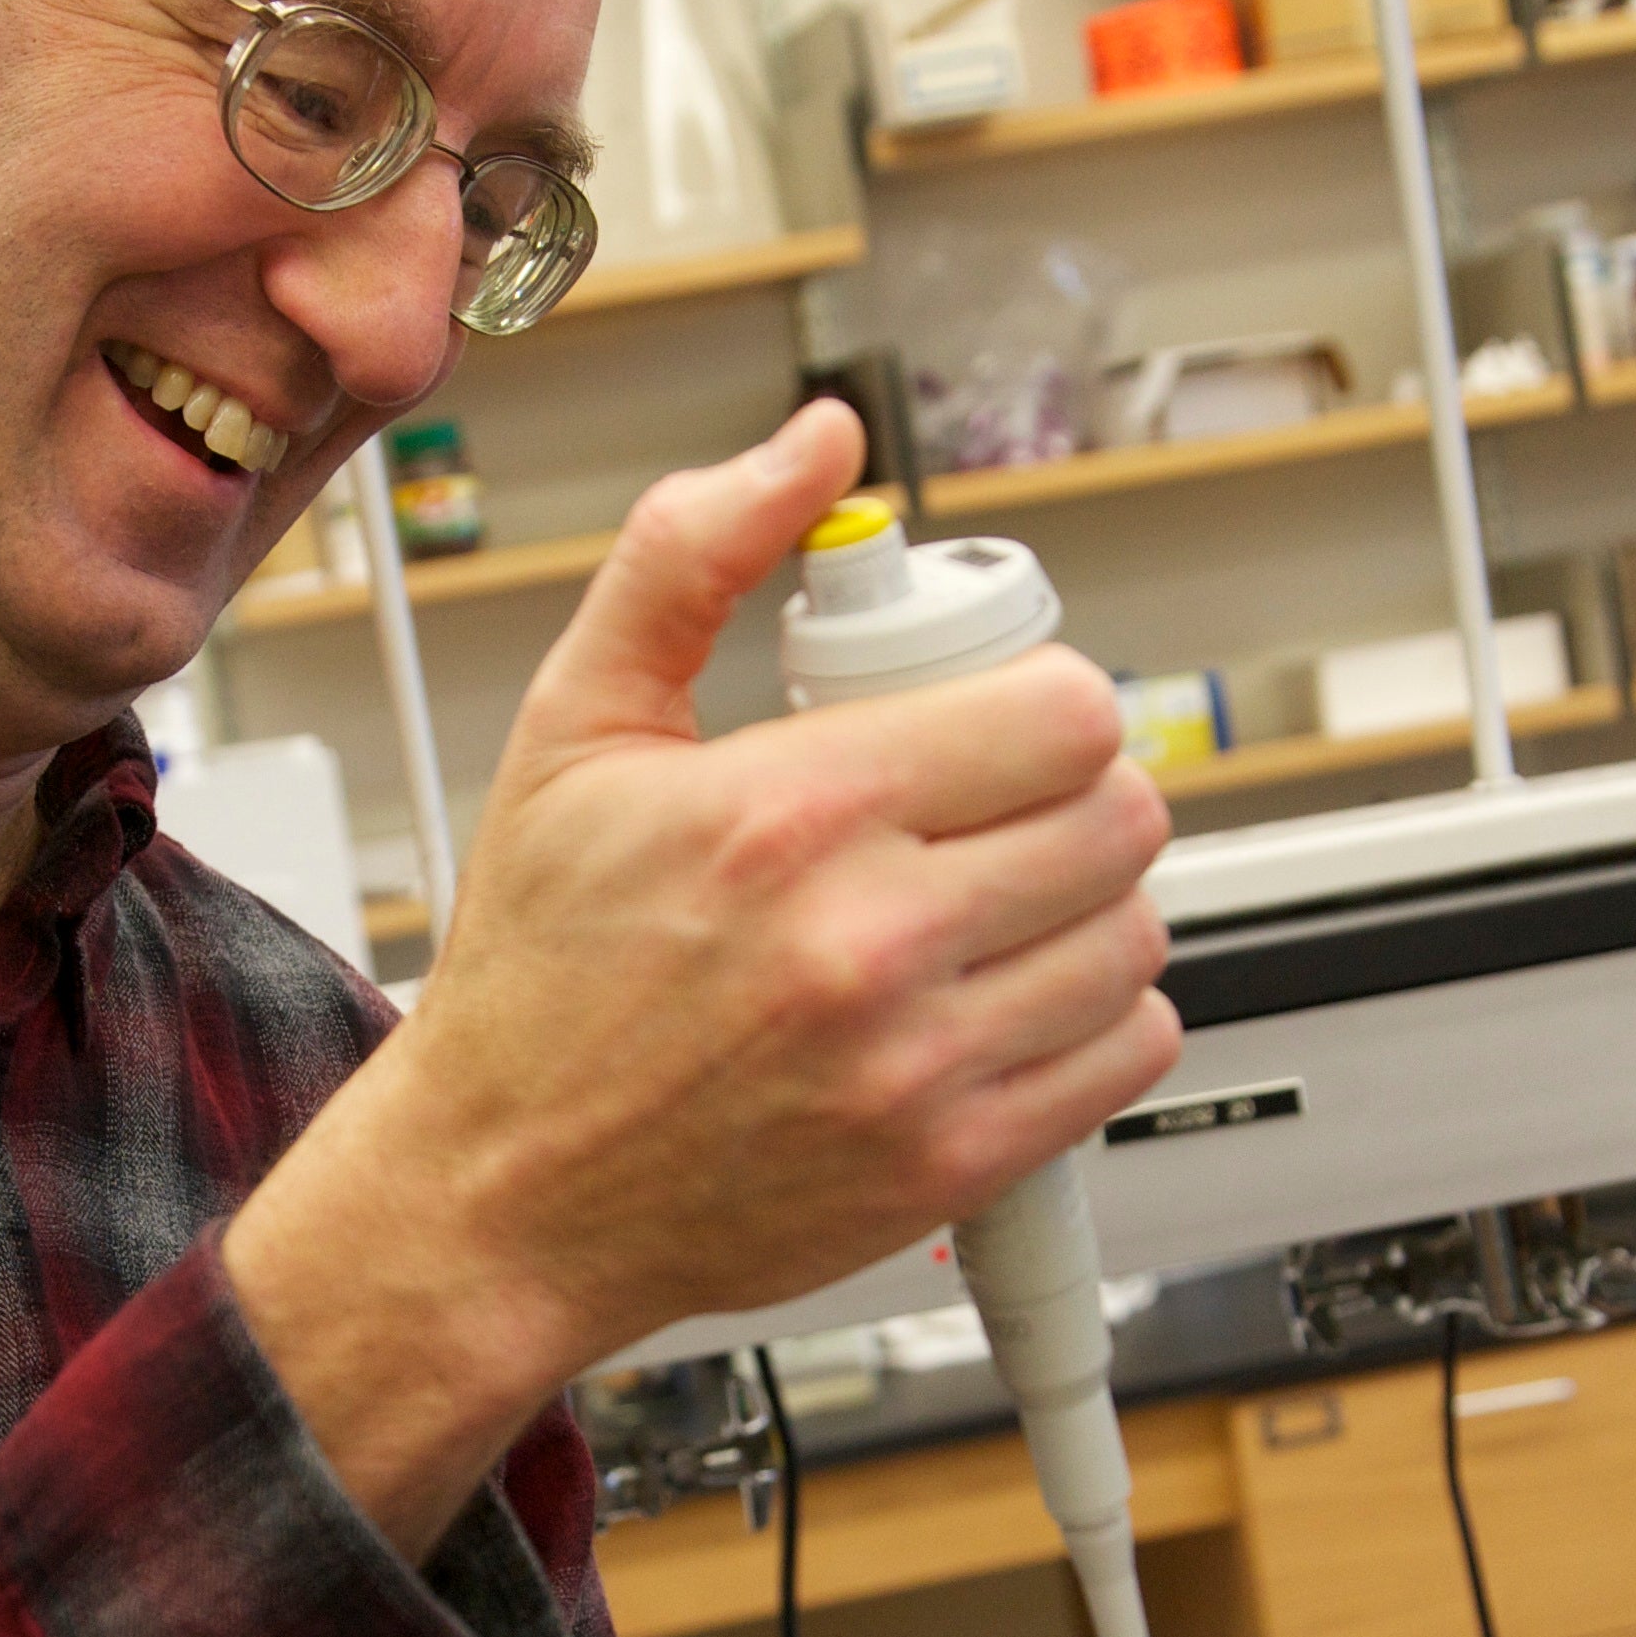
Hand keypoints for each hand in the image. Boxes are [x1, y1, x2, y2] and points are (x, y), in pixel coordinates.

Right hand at [222, 399, 1177, 1545]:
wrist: (500, 1192)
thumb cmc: (536, 974)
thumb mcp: (575, 727)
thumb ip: (691, 555)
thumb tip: (819, 445)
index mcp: (792, 811)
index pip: (1062, 708)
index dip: (1041, 699)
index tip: (993, 723)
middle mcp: (867, 940)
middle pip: (1119, 815)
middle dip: (1070, 795)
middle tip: (996, 812)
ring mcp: (919, 1065)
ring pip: (1135, 934)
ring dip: (1087, 908)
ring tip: (994, 909)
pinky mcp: (951, 1166)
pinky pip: (1127, 1052)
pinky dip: (1096, 1018)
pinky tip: (1007, 999)